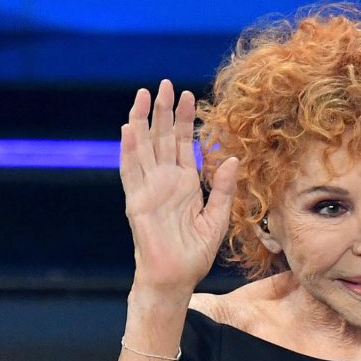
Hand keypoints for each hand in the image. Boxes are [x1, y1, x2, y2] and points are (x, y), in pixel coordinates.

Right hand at [120, 80, 238, 296]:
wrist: (176, 277)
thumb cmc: (195, 253)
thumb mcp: (218, 217)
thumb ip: (223, 188)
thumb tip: (232, 158)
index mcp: (184, 183)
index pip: (181, 143)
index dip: (184, 119)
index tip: (188, 94)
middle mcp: (164, 181)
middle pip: (161, 138)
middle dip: (163, 111)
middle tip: (165, 83)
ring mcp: (148, 189)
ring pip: (142, 147)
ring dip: (141, 121)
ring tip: (143, 95)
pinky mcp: (137, 202)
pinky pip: (131, 172)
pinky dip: (129, 150)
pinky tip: (128, 128)